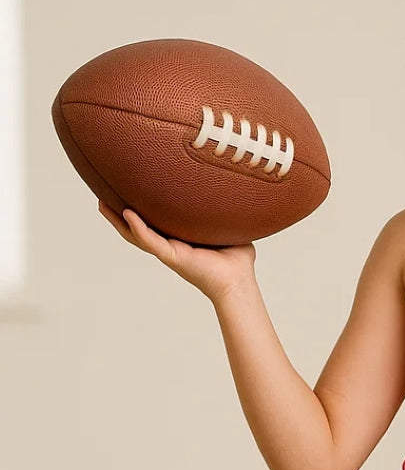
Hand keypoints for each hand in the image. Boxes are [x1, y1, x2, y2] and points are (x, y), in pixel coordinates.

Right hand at [97, 199, 256, 303]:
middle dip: (117, 213)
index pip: (154, 222)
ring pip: (135, 236)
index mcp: (180, 238)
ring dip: (118, 220)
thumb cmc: (237, 259)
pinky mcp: (173, 257)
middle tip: (101, 193)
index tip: (126, 190)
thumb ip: (223, 210)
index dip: (139, 208)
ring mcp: (169, 252)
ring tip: (102, 203)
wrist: (239, 281)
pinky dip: (138, 228)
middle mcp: (170, 245)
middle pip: (136, 228)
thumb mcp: (227, 226)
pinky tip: (127, 213)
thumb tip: (230, 189)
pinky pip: (151, 242)